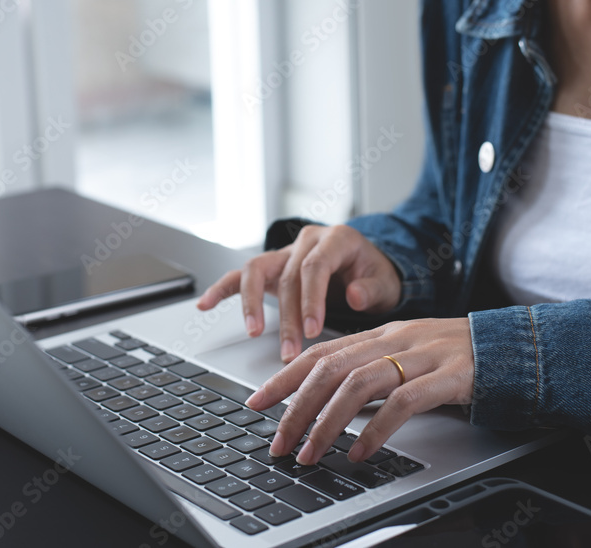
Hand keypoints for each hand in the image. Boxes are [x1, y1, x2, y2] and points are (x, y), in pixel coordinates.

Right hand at [196, 225, 401, 362]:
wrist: (367, 265)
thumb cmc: (374, 275)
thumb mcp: (385, 282)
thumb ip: (372, 289)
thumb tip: (354, 296)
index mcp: (336, 239)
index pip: (314, 266)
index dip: (311, 299)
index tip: (312, 331)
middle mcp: (306, 240)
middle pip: (287, 276)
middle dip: (286, 317)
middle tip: (289, 351)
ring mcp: (285, 252)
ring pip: (257, 270)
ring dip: (252, 304)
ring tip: (252, 332)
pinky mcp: (271, 266)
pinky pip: (240, 274)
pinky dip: (222, 289)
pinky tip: (205, 304)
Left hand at [244, 317, 473, 464]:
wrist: (516, 346)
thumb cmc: (458, 357)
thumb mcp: (407, 356)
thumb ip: (372, 369)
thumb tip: (328, 399)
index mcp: (381, 334)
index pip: (320, 352)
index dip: (284, 376)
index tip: (257, 401)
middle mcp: (396, 340)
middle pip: (331, 368)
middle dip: (296, 406)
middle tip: (278, 441)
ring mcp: (422, 355)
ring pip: (359, 384)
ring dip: (327, 423)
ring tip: (310, 453)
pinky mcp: (449, 375)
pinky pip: (403, 402)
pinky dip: (376, 429)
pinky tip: (360, 451)